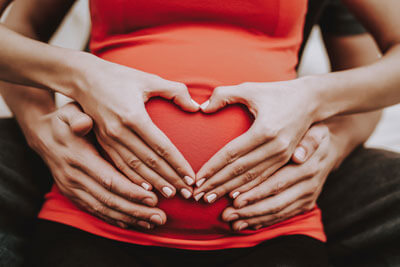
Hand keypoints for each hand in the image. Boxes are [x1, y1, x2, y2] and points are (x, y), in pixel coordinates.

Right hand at [28, 102, 166, 228]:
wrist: (43, 135)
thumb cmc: (64, 121)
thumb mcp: (69, 113)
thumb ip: (78, 118)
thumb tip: (83, 123)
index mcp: (79, 158)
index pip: (108, 179)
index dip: (131, 191)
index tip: (153, 198)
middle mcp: (75, 178)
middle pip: (109, 200)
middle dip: (136, 210)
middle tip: (160, 217)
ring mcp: (72, 189)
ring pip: (103, 209)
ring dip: (129, 218)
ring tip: (153, 223)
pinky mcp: (73, 195)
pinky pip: (95, 210)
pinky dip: (114, 219)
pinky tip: (131, 223)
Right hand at [74, 58, 199, 198]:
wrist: (82, 78)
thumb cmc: (119, 76)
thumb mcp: (148, 79)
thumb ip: (175, 91)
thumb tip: (196, 107)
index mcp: (134, 116)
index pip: (162, 147)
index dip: (178, 164)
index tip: (191, 177)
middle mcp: (120, 131)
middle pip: (150, 162)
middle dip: (170, 179)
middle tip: (187, 193)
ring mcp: (108, 139)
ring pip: (135, 168)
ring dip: (154, 183)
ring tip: (170, 195)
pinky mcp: (102, 142)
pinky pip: (119, 165)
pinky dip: (133, 179)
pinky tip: (145, 190)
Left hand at [194, 80, 316, 201]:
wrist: (312, 100)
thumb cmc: (277, 92)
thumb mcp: (250, 89)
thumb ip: (224, 95)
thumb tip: (202, 108)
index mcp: (264, 130)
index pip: (231, 154)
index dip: (213, 167)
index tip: (197, 179)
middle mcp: (275, 147)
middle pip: (239, 170)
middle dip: (217, 184)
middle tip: (198, 195)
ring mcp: (283, 155)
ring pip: (251, 178)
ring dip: (229, 190)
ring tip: (209, 198)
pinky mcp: (286, 160)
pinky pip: (263, 178)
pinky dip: (247, 189)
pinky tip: (233, 196)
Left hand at [221, 124, 337, 230]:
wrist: (329, 148)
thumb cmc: (311, 134)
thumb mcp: (314, 131)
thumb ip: (308, 141)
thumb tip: (299, 155)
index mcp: (308, 167)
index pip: (277, 183)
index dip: (255, 193)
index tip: (234, 198)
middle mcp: (309, 185)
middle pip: (275, 203)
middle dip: (249, 211)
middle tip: (226, 215)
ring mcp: (308, 197)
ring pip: (277, 212)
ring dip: (253, 219)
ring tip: (232, 223)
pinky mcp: (305, 204)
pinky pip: (283, 216)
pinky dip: (265, 221)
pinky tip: (247, 224)